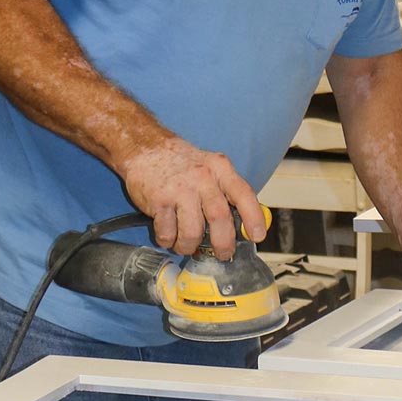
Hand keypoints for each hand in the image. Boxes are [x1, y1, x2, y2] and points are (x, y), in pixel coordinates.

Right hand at [118, 132, 265, 258]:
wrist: (144, 146)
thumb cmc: (180, 162)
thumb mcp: (210, 167)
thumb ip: (226, 191)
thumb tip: (243, 223)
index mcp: (219, 169)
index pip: (243, 194)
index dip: (253, 217)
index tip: (257, 236)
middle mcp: (202, 178)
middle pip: (219, 217)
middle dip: (223, 243)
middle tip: (222, 254)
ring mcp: (180, 189)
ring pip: (192, 232)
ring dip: (189, 245)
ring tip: (186, 245)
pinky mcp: (159, 200)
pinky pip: (167, 233)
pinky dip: (168, 240)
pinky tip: (168, 235)